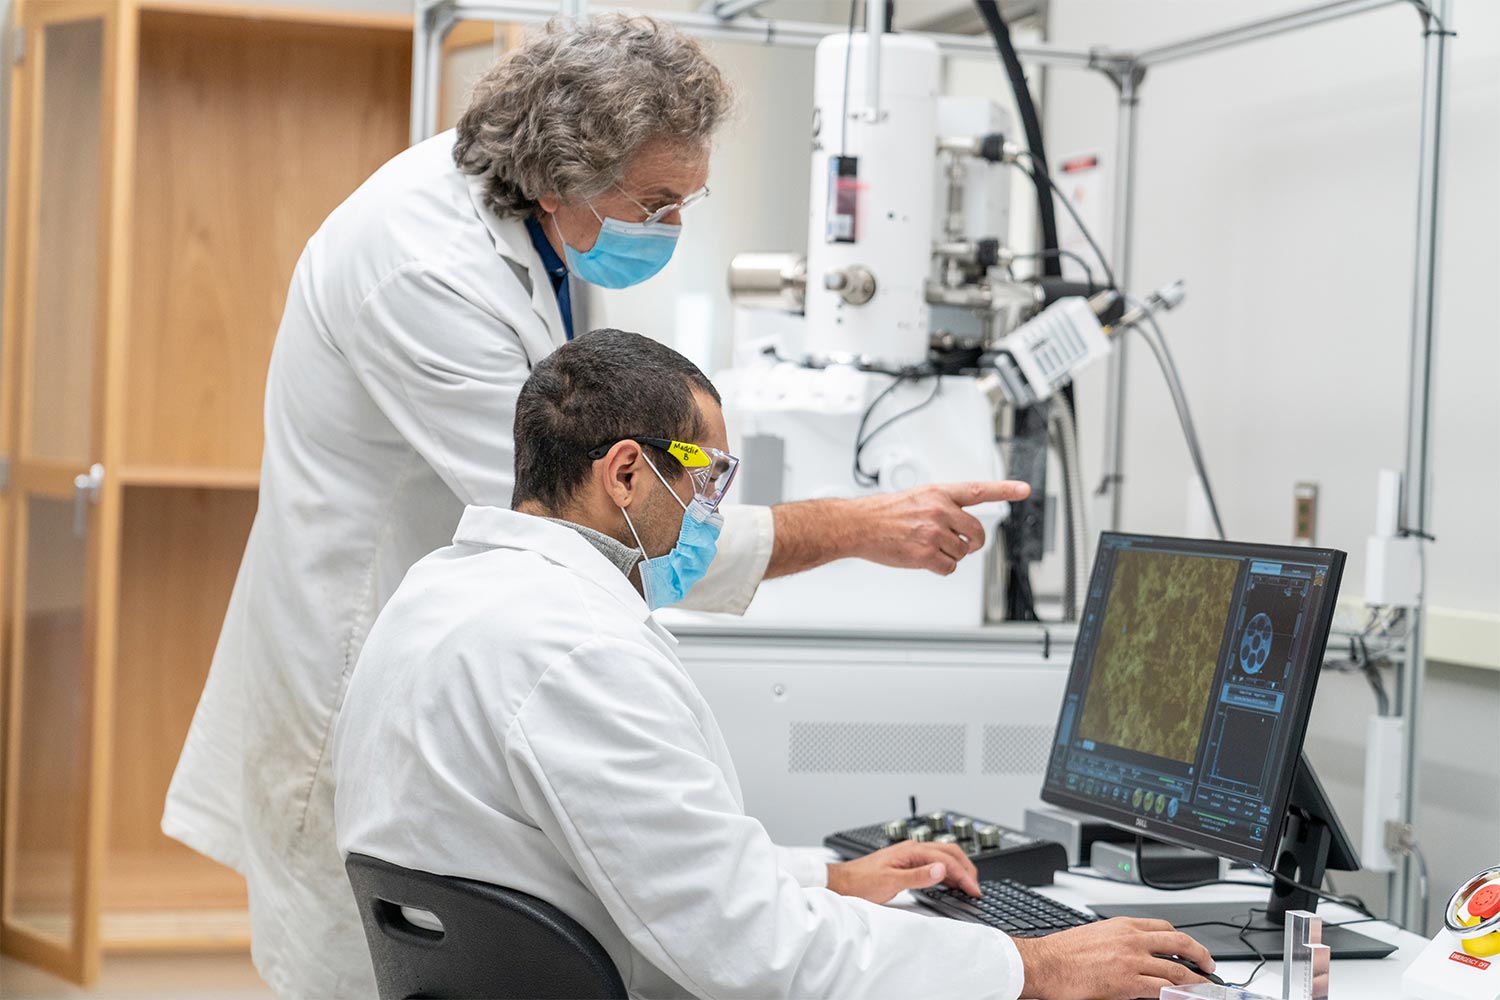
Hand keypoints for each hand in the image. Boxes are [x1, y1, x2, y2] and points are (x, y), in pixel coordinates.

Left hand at [825, 841, 980, 903]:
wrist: (843, 882)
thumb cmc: (861, 881)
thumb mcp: (891, 881)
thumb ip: (918, 876)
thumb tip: (942, 870)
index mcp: (911, 850)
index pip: (947, 859)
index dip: (964, 875)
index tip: (974, 890)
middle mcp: (913, 849)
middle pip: (950, 852)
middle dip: (967, 868)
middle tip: (976, 887)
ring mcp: (910, 855)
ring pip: (943, 857)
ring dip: (959, 869)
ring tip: (968, 885)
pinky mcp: (907, 863)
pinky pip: (934, 863)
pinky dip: (947, 872)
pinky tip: (950, 882)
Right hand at [849, 481, 1031, 575]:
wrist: (858, 525)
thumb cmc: (882, 513)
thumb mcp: (916, 497)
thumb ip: (941, 506)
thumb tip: (958, 524)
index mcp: (938, 493)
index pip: (978, 490)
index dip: (1004, 490)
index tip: (1024, 489)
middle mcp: (939, 510)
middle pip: (976, 532)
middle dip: (972, 542)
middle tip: (960, 544)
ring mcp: (933, 532)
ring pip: (962, 553)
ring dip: (950, 555)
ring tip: (928, 547)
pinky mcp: (925, 553)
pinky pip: (948, 567)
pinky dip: (940, 567)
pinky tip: (924, 559)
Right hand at [1011, 917, 1215, 999]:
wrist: (1046, 964)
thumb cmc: (1062, 953)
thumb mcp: (1095, 935)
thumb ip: (1119, 940)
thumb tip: (1135, 953)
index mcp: (1123, 925)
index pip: (1164, 927)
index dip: (1182, 939)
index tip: (1189, 948)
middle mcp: (1131, 939)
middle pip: (1179, 942)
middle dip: (1200, 954)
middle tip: (1208, 965)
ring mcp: (1132, 960)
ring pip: (1176, 968)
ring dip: (1195, 979)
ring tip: (1203, 987)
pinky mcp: (1128, 982)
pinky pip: (1162, 988)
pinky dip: (1178, 993)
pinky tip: (1184, 997)